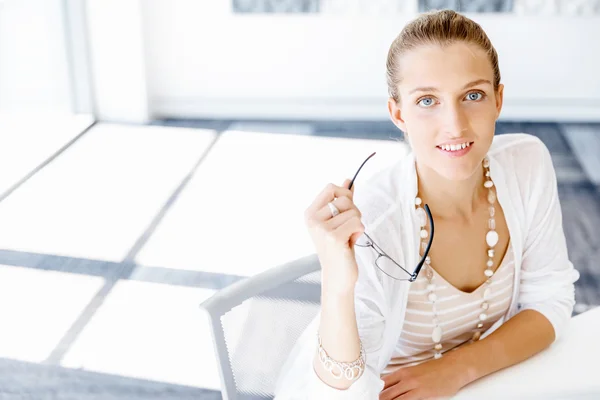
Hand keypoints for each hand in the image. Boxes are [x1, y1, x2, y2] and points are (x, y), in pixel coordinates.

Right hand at [304, 179, 364, 293]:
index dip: (344, 194)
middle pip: (344, 199)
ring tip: (348, 237)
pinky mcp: (334, 238)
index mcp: (310, 213)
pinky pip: (357, 223)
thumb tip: (348, 180)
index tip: (347, 208)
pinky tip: (351, 242)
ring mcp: (322, 229)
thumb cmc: (338, 247)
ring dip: (357, 224)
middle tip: (348, 228)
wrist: (337, 275)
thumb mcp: (338, 221)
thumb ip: (342, 200)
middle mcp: (313, 220)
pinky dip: (359, 232)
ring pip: (353, 212)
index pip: (330, 188)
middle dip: (353, 211)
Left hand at [379, 356, 467, 399]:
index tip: (372, 397)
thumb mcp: (416, 372)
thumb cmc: (437, 370)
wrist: (454, 367)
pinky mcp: (422, 393)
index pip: (382, 384)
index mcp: (402, 372)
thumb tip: (393, 387)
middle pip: (385, 393)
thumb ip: (404, 379)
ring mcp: (413, 385)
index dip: (376, 393)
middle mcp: (405, 378)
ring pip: (392, 398)